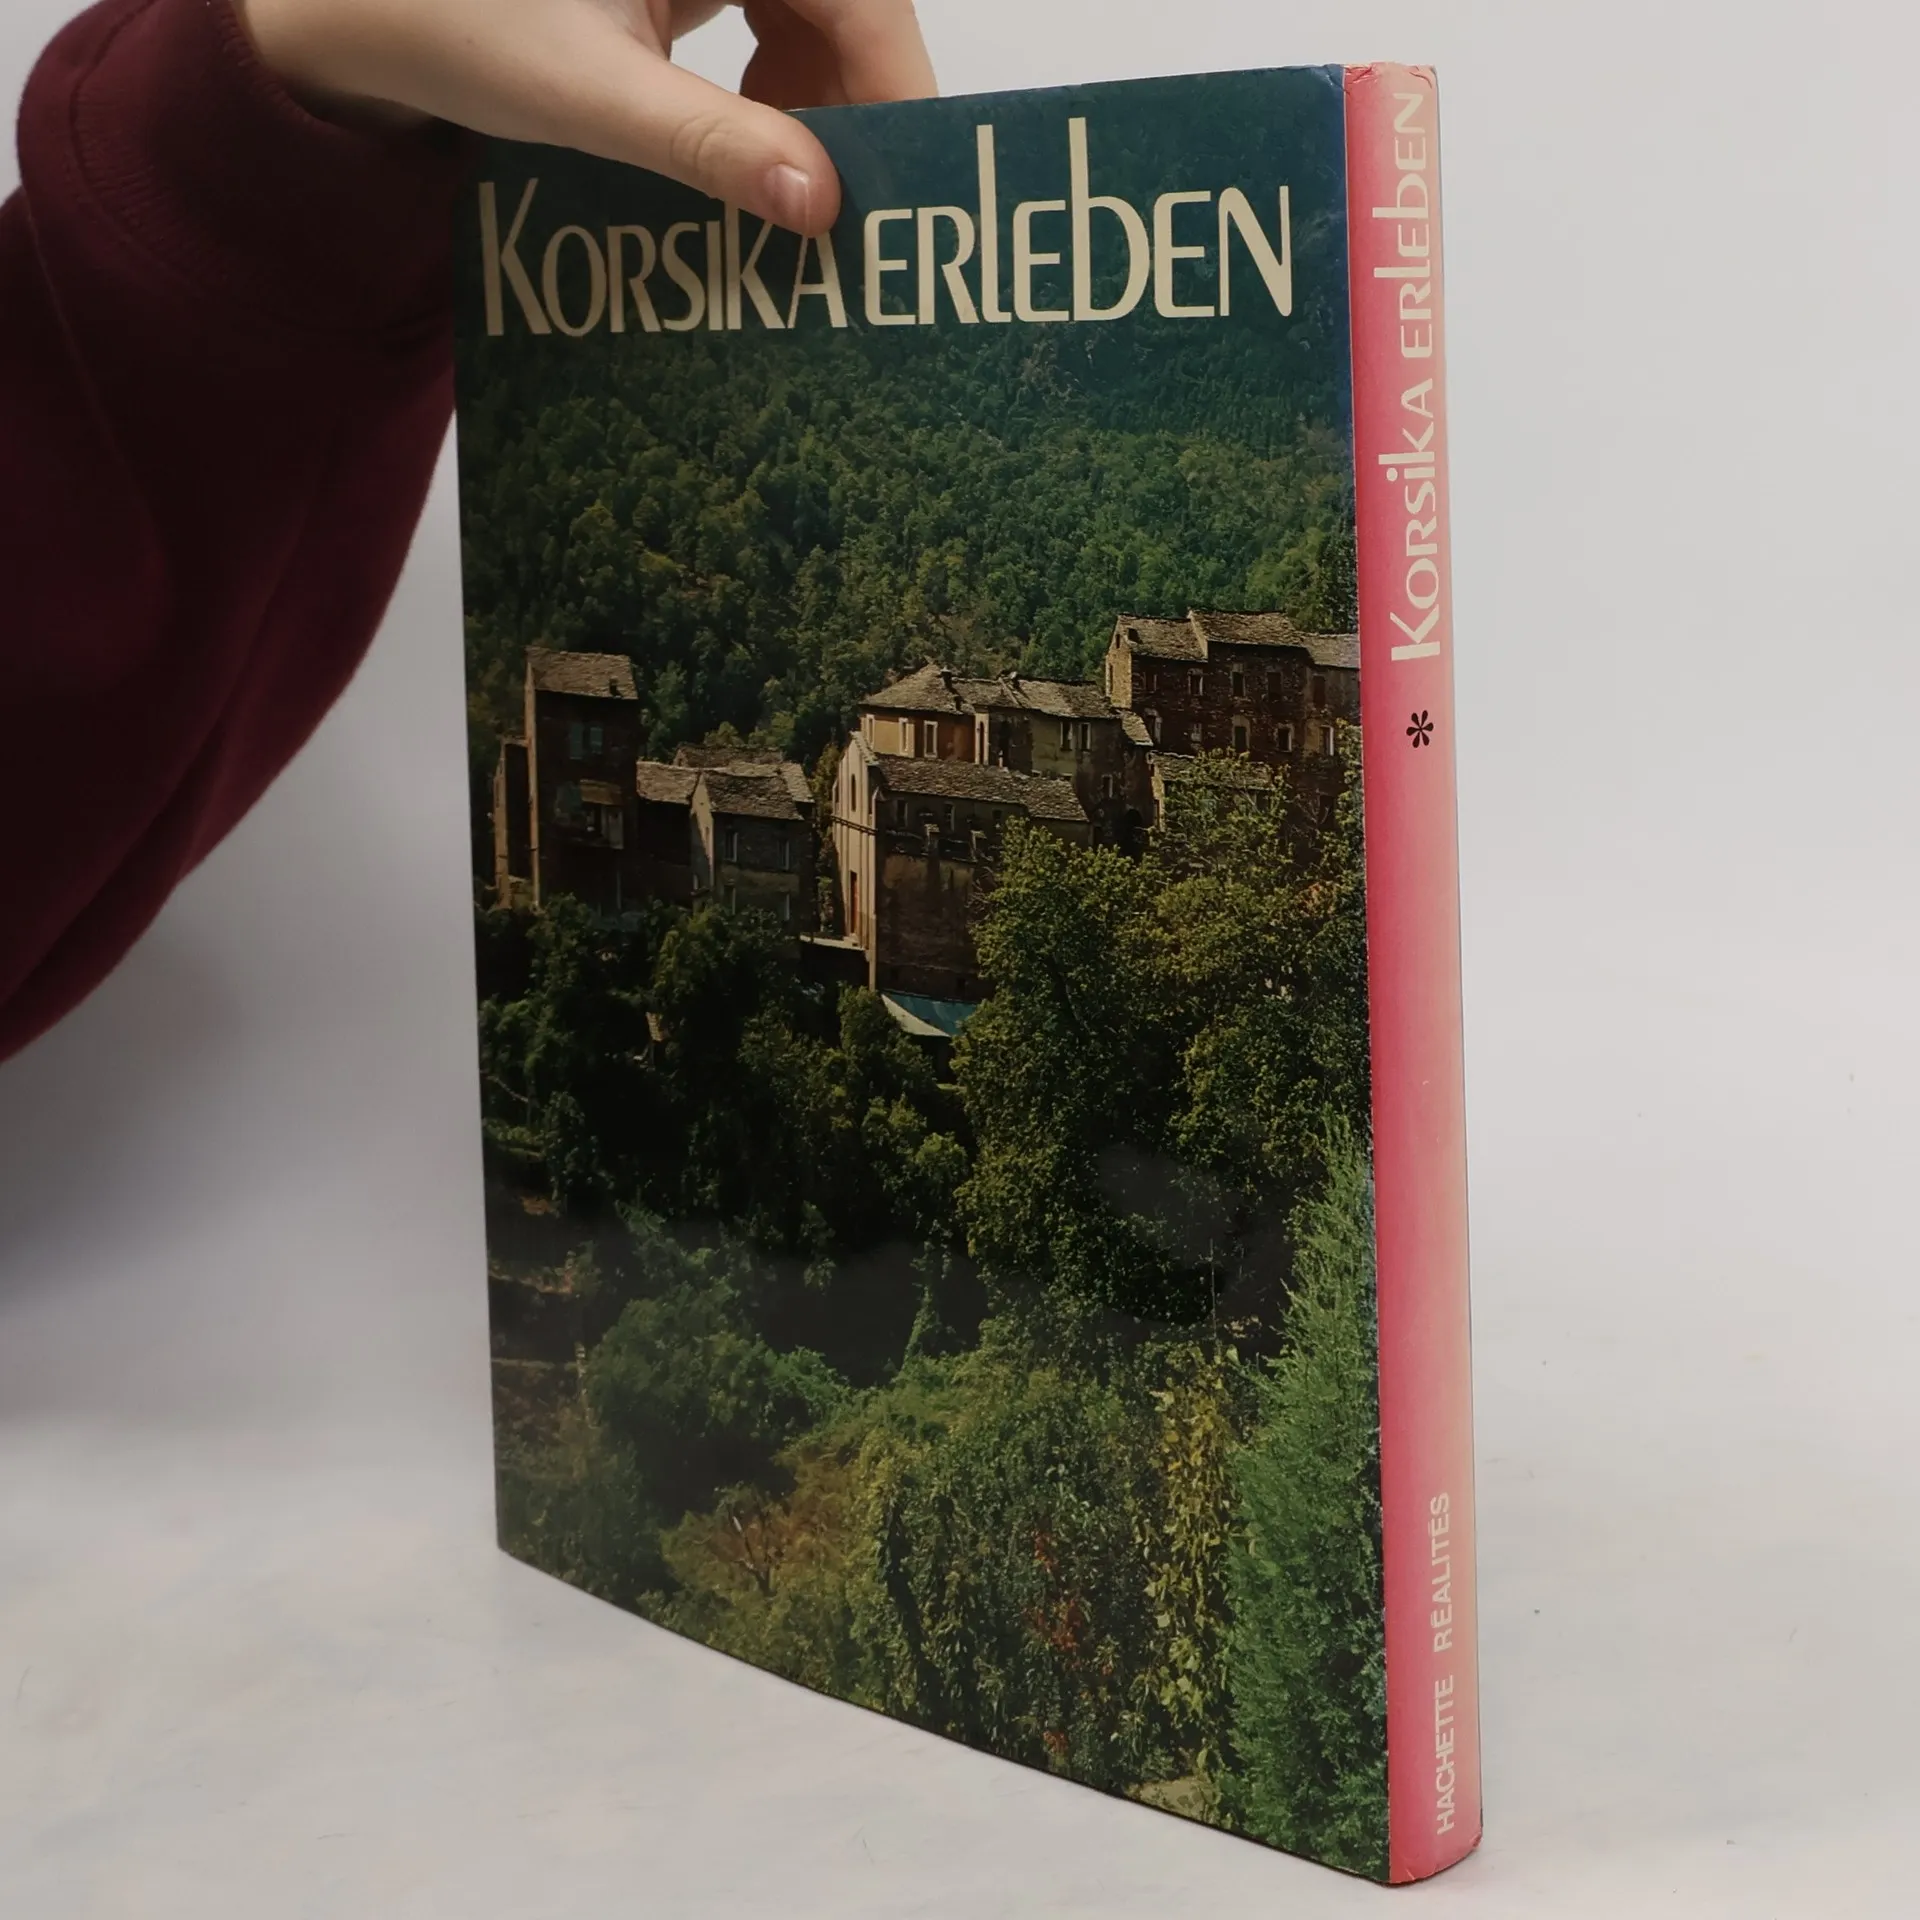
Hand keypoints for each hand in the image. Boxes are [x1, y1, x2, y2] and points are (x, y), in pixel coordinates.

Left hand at [232, 0, 935, 232]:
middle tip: (853, 210)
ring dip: (820, 104)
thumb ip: (705, 145)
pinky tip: (748, 138)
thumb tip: (817, 205)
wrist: (361, 12)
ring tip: (789, 183)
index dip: (896, 79)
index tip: (914, 175)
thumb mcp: (585, 94)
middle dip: (855, 104)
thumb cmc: (453, 25)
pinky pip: (778, 19)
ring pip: (819, 17)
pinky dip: (780, 88)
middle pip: (846, 4)